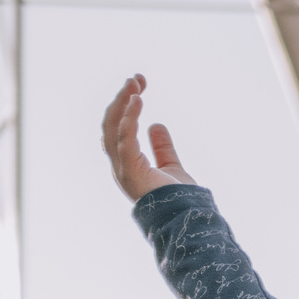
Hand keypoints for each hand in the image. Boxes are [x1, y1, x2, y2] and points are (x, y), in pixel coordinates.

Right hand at [101, 74, 197, 200]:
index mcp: (126, 163)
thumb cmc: (179, 200)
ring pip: (113, 128)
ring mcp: (122, 169)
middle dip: (122, 99)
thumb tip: (156, 125)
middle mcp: (119, 165)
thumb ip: (162, 147)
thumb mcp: (171, 166)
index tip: (140, 85)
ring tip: (134, 84)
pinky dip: (128, 119)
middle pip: (111, 124)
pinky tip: (137, 101)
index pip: (118, 127)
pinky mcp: (130, 171)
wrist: (187, 219)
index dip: (126, 105)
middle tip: (136, 79)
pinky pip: (124, 140)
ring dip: (123, 103)